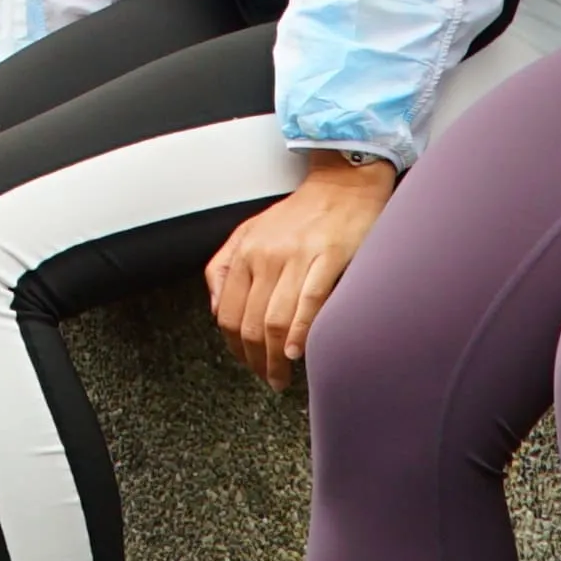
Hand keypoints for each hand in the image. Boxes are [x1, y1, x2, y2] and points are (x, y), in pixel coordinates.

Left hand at [205, 156, 401, 390]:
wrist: (344, 182)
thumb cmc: (302, 212)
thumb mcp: (250, 232)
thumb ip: (225, 267)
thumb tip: (216, 308)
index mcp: (246, 251)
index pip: (229, 313)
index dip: (235, 347)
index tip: (247, 363)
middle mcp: (266, 255)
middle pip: (251, 323)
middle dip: (256, 361)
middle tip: (269, 379)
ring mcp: (297, 256)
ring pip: (275, 319)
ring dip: (276, 357)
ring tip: (283, 376)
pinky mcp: (329, 256)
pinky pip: (309, 301)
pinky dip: (301, 331)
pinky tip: (298, 351)